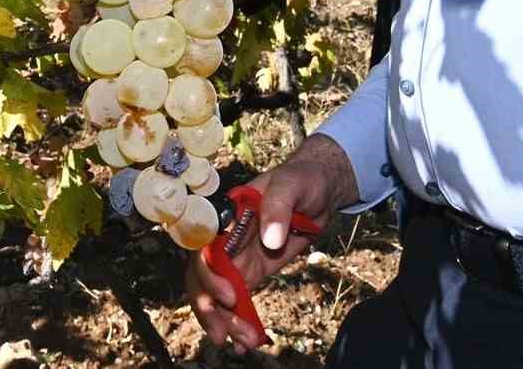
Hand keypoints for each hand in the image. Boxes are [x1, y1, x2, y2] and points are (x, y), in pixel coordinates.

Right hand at [187, 134, 355, 351]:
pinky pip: (238, 300)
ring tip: (241, 343)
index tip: (229, 296)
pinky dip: (238, 321)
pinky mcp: (253, 271)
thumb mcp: (292, 184)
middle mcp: (226, 238)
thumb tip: (270, 239)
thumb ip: (278, 207)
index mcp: (227, 215)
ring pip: (218, 293)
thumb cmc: (302, 179)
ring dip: (224, 320)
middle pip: (203, 276)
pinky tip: (245, 342)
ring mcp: (238, 257)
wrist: (319, 189)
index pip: (203, 247)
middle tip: (225, 333)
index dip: (207, 274)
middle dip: (209, 307)